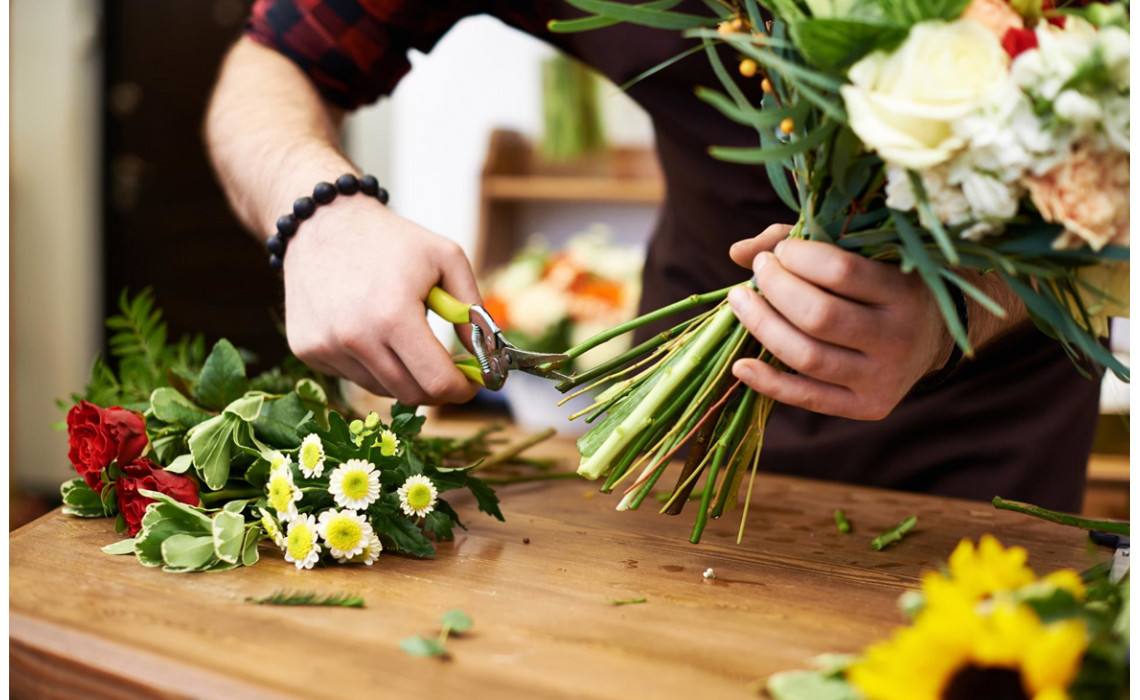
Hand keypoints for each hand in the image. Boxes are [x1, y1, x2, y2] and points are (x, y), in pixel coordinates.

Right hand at [282, 195, 480, 404]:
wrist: (323, 222)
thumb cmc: (392, 239)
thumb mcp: (447, 259)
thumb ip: (473, 310)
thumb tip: (486, 357)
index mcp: (393, 316)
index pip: (437, 382)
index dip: (462, 389)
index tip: (471, 383)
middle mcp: (355, 338)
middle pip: (410, 394)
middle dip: (436, 386)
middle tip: (446, 367)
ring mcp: (325, 347)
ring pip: (381, 388)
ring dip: (401, 373)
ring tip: (401, 334)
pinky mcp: (306, 349)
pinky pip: (352, 375)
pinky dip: (370, 363)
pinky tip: (368, 329)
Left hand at [726, 224, 950, 419]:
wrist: (932, 337)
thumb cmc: (884, 283)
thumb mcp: (863, 255)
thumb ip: (805, 245)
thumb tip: (738, 253)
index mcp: (904, 291)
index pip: (841, 271)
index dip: (799, 257)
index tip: (781, 250)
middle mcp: (899, 337)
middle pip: (818, 316)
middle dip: (776, 288)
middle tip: (759, 270)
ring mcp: (884, 377)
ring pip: (807, 357)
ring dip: (761, 326)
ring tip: (740, 300)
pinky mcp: (868, 406)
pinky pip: (808, 398)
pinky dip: (768, 382)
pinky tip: (741, 364)